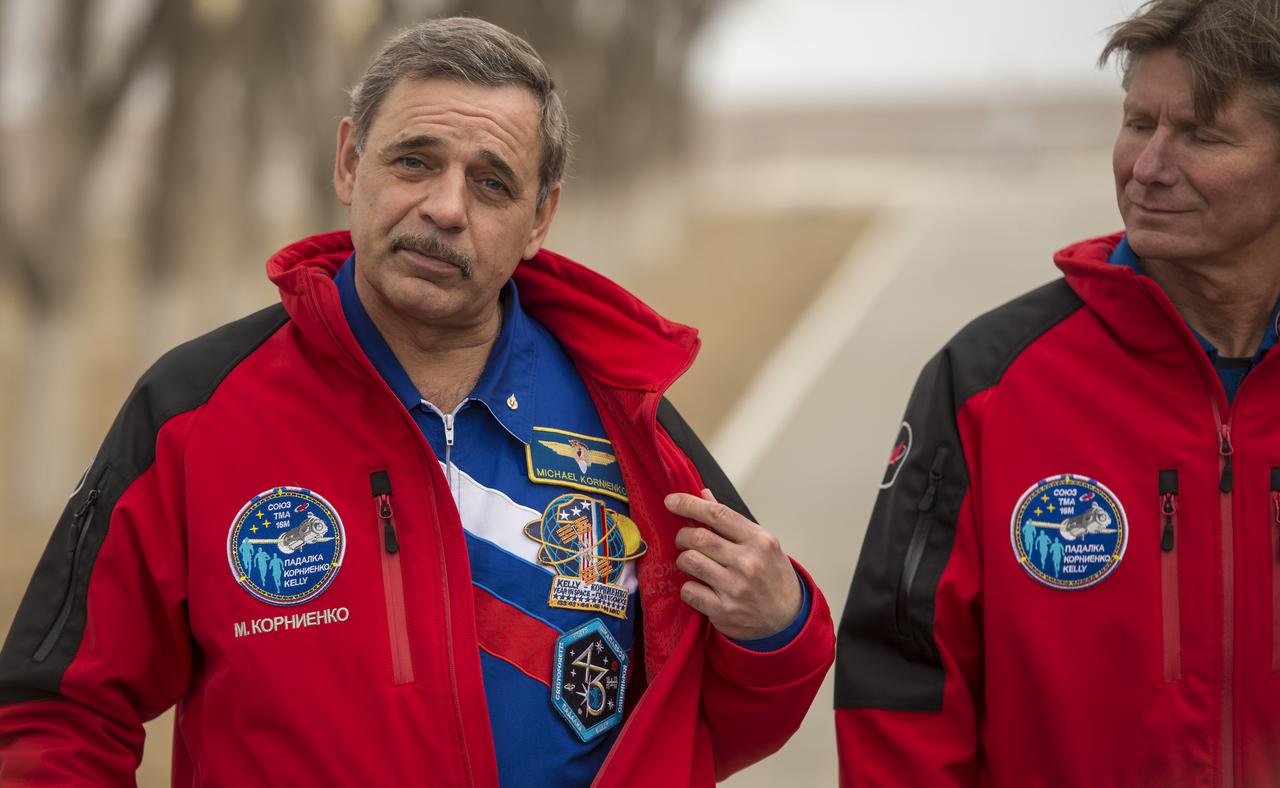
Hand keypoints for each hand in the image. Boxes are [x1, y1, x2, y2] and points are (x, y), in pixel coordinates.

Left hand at [666, 489, 802, 640]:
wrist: (788, 617)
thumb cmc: (771, 574)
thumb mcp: (761, 542)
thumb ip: (731, 520)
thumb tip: (703, 494)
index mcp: (759, 540)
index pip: (717, 514)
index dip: (689, 504)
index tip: (671, 501)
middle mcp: (748, 562)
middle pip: (698, 538)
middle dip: (682, 536)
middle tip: (683, 540)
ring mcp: (735, 588)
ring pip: (689, 561)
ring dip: (684, 560)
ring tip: (692, 562)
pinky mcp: (724, 611)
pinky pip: (688, 590)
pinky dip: (689, 587)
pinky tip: (700, 587)